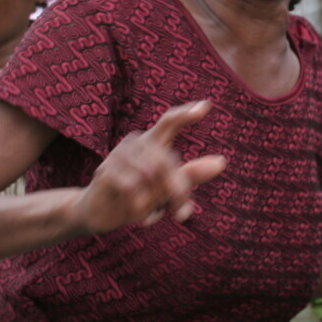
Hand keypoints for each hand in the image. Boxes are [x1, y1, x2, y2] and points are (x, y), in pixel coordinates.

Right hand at [74, 101, 226, 234]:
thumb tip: (221, 162)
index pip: (170, 121)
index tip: (206, 107)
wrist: (100, 213)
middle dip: (178, 189)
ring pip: (151, 173)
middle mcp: (136, 142)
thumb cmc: (137, 197)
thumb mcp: (167, 190)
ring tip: (155, 214)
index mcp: (153, 142)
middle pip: (168, 160)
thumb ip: (191, 176)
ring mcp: (118, 154)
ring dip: (158, 199)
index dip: (186, 114)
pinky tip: (139, 213)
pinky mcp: (105, 170)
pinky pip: (132, 186)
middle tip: (184, 214)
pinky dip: (140, 204)